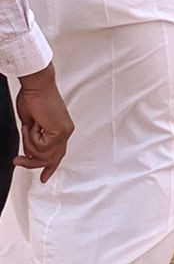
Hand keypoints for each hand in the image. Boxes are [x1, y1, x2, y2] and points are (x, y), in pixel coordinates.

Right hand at [14, 66, 72, 182]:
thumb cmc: (33, 98)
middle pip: (50, 159)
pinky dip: (31, 137)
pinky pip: (40, 147)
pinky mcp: (60, 132)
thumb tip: (29, 155)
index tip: (44, 178)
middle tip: (17, 160)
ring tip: (29, 127)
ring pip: (43, 154)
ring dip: (29, 143)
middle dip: (32, 162)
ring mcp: (64, 132)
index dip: (50, 167)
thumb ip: (34, 140)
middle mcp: (66, 132)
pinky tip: (34, 124)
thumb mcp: (31, 125)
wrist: (36, 85)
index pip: (58, 153)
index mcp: (61, 129)